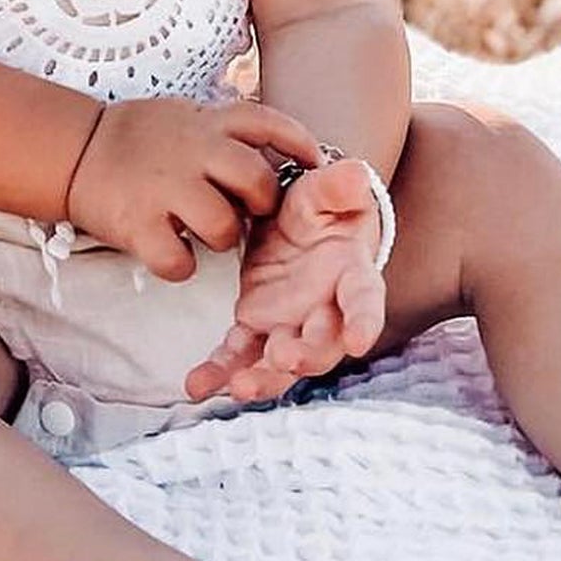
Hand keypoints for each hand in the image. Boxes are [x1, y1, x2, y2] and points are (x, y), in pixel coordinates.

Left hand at [182, 157, 386, 403]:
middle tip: (284, 359)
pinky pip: (237, 353)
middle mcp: (325, 310)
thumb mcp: (325, 191)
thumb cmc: (323, 207)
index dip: (363, 320)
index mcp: (350, 274)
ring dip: (262, 377)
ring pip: (279, 360)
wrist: (294, 217)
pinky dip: (219, 372)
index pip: (363, 299)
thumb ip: (335, 187)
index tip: (358, 341)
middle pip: (322, 343)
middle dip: (306, 355)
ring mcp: (290, 323)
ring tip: (238, 388)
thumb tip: (356, 172)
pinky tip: (197, 387)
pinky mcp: (255, 326)